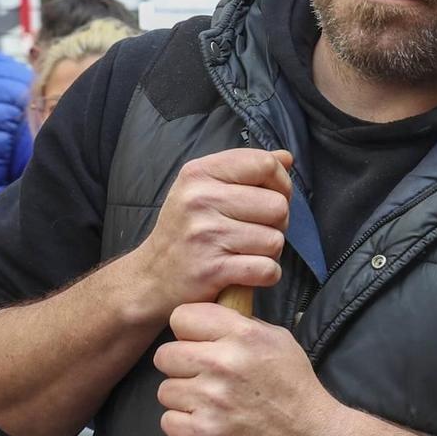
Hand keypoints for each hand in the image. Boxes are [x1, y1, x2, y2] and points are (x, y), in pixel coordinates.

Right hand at [124, 148, 292, 323]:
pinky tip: (246, 272)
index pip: (264, 164)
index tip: (269, 198)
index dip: (280, 184)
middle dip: (277, 223)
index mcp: (199, 173)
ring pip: (275, 240)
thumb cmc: (186, 230)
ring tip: (245, 251)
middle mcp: (199, 199)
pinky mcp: (212, 269)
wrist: (151, 277)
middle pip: (278, 205)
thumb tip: (286, 158)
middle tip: (254, 232)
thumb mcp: (205, 189)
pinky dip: (265, 275)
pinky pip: (267, 269)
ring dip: (269, 252)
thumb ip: (247, 170)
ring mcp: (205, 235)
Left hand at [154, 301, 343, 435]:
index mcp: (244, 335)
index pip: (182, 316)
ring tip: (211, 405)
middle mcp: (224, 362)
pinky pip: (168, 421)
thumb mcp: (279, 342)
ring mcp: (211, 399)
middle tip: (205, 379)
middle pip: (165, 355)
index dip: (189, 332)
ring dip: (185, 399)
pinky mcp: (203, 432)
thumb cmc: (295, 389)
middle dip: (182, 367)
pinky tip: (208, 423)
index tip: (201, 344)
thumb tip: (211, 318)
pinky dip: (185, 426)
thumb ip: (242, 327)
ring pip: (165, 390)